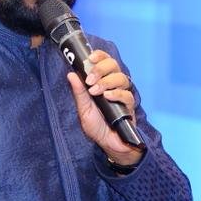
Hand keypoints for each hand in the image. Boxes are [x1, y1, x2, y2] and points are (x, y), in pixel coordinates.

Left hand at [65, 50, 143, 167]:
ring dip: (107, 81)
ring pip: (121, 78)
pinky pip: (127, 94)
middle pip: (114, 65)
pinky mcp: (129, 106)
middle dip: (101, 69)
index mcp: (102, 81)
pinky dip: (117, 93)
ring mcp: (122, 94)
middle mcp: (113, 85)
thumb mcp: (83, 108)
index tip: (90, 58)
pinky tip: (108, 97)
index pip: (104, 61)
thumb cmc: (96, 126)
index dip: (99, 56)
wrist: (108, 143)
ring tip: (96, 92)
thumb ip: (79, 92)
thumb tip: (70, 74)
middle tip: (90, 80)